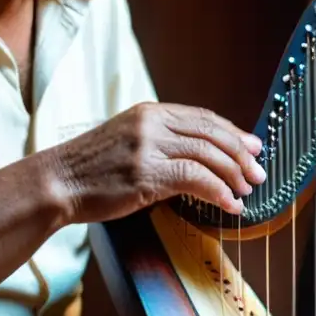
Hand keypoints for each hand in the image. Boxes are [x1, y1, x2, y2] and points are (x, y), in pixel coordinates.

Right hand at [48, 102, 265, 223]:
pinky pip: (195, 179)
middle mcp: (150, 123)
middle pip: (211, 132)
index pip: (202, 117)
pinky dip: (218, 191)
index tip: (253, 146)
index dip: (233, 132)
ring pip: (208, 154)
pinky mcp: (146, 174)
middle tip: (259, 172)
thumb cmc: (89, 169)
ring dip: (234, 174)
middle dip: (241, 153)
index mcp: (147, 111)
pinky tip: (228, 204)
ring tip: (246, 190)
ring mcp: (148, 147)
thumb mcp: (125, 141)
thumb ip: (157, 140)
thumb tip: (197, 156)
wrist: (56, 182)